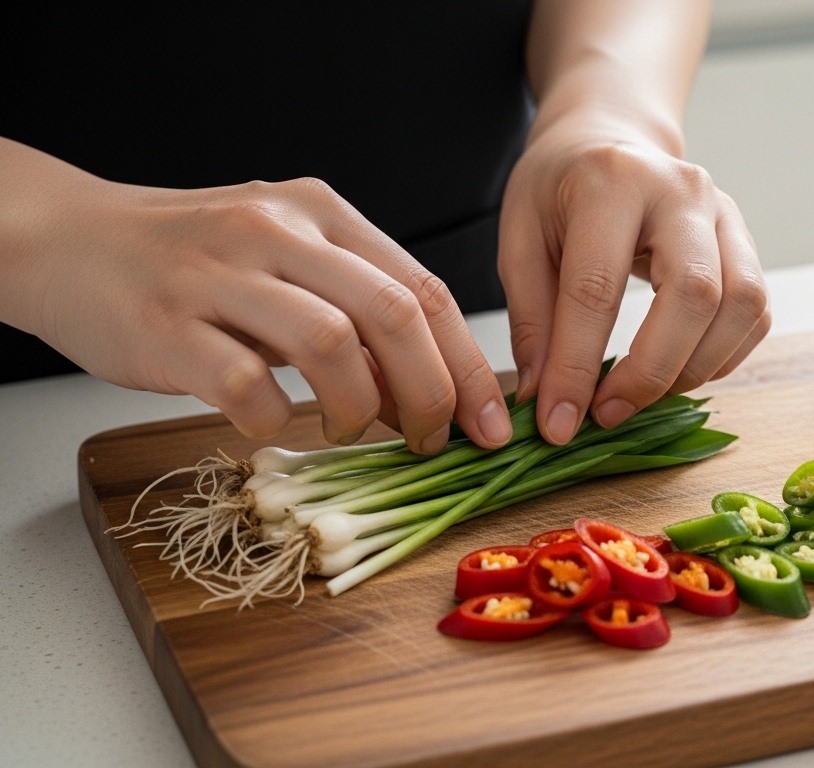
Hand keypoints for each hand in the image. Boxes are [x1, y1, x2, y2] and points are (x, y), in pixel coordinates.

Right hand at [0, 141, 511, 452]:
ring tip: (352, 430)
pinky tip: (277, 425)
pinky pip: (247, 383)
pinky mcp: (167, 327)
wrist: (69, 241)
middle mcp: (277, 231)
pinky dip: (278, 418)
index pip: (424, 288)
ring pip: (331, 344)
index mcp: (321, 213)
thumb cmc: (195, 260)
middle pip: (392, 315)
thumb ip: (356, 310)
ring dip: (361, 407)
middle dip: (432, 393)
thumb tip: (429, 391)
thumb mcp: (287, 259)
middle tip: (431, 440)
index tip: (489, 423)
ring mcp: (220, 276)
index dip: (467, 365)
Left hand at [498, 122, 770, 444]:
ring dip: (695, 368)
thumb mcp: (520, 241)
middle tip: (609, 412)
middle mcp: (682, 191)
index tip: (559, 422)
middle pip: (695, 294)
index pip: (598, 287)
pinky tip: (678, 370)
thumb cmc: (559, 191)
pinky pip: (756, 314)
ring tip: (644, 394)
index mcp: (613, 181)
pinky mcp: (747, 242)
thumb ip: (533, 320)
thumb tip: (547, 400)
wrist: (609, 139)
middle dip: (653, 370)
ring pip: (742, 306)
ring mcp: (726, 213)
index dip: (578, 365)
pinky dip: (722, 357)